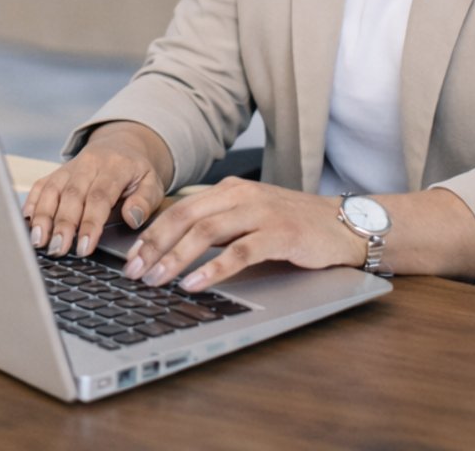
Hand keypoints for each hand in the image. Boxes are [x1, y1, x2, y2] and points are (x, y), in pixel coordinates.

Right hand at [22, 122, 169, 258]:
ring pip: (52, 191)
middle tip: (58, 249)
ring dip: (43, 217)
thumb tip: (132, 219)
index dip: (90, 223)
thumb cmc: (137, 172)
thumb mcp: (153, 183)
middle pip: (71, 195)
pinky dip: (32, 204)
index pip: (100, 196)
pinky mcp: (56, 173)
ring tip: (38, 241)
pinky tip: (27, 223)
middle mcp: (88, 164)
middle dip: (63, 224)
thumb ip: (145, 201)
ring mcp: (69, 168)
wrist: (122, 145)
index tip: (84, 247)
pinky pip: (40, 186)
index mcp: (115, 167)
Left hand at [120, 176, 365, 290]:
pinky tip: (195, 283)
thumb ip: (218, 226)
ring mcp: (260, 213)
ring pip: (206, 233)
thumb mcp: (250, 217)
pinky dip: (213, 269)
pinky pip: (239, 252)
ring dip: (176, 258)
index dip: (150, 234)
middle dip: (154, 246)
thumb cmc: (294, 225)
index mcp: (228, 191)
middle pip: (184, 218)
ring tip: (156, 279)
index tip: (129, 258)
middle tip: (134, 272)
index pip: (178, 210)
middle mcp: (240, 196)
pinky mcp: (280, 234)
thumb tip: (174, 248)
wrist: (344, 224)